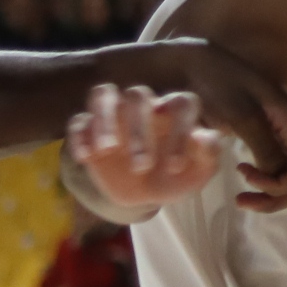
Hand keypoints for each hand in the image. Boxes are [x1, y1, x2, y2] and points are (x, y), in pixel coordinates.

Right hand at [66, 84, 221, 209]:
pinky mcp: (89, 127)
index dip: (179, 131)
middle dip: (139, 130)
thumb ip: (208, 154)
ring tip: (107, 150)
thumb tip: (203, 137)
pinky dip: (80, 135)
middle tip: (141, 166)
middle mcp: (144, 105)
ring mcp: (114, 113)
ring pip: (104, 94)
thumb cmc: (176, 175)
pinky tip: (85, 157)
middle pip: (138, 95)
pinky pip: (79, 120)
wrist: (144, 192)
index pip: (180, 103)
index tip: (174, 167)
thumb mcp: (197, 173)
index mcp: (175, 111)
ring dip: (105, 120)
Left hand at [139, 41, 286, 211]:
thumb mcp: (242, 115)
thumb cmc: (219, 84)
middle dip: (277, 197)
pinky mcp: (271, 139)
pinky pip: (279, 171)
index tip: (247, 178)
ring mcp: (286, 136)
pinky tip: (244, 173)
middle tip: (243, 199)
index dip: (280, 188)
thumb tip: (279, 178)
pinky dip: (264, 182)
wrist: (199, 65)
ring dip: (271, 194)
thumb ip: (265, 147)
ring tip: (242, 193)